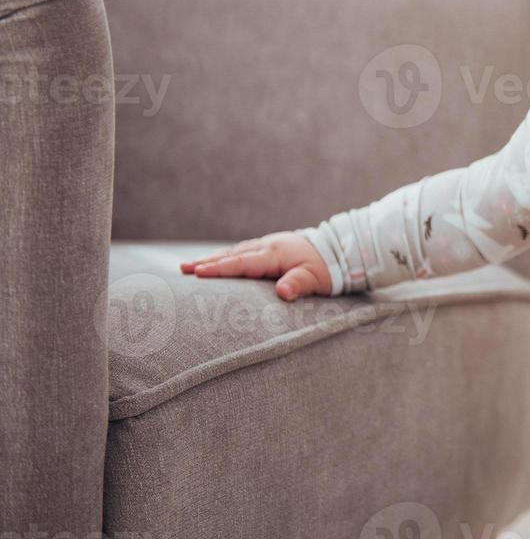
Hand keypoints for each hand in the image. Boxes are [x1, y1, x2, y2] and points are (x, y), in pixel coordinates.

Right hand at [180, 231, 332, 301]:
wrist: (339, 249)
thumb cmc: (327, 268)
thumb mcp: (316, 279)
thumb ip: (298, 285)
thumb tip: (283, 293)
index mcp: (275, 254)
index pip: (243, 263)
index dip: (220, 268)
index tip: (198, 272)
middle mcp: (268, 247)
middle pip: (232, 255)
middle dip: (207, 262)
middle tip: (182, 270)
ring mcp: (267, 245)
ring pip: (235, 252)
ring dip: (213, 259)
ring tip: (190, 267)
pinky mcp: (269, 248)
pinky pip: (243, 252)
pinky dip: (226, 257)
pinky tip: (215, 262)